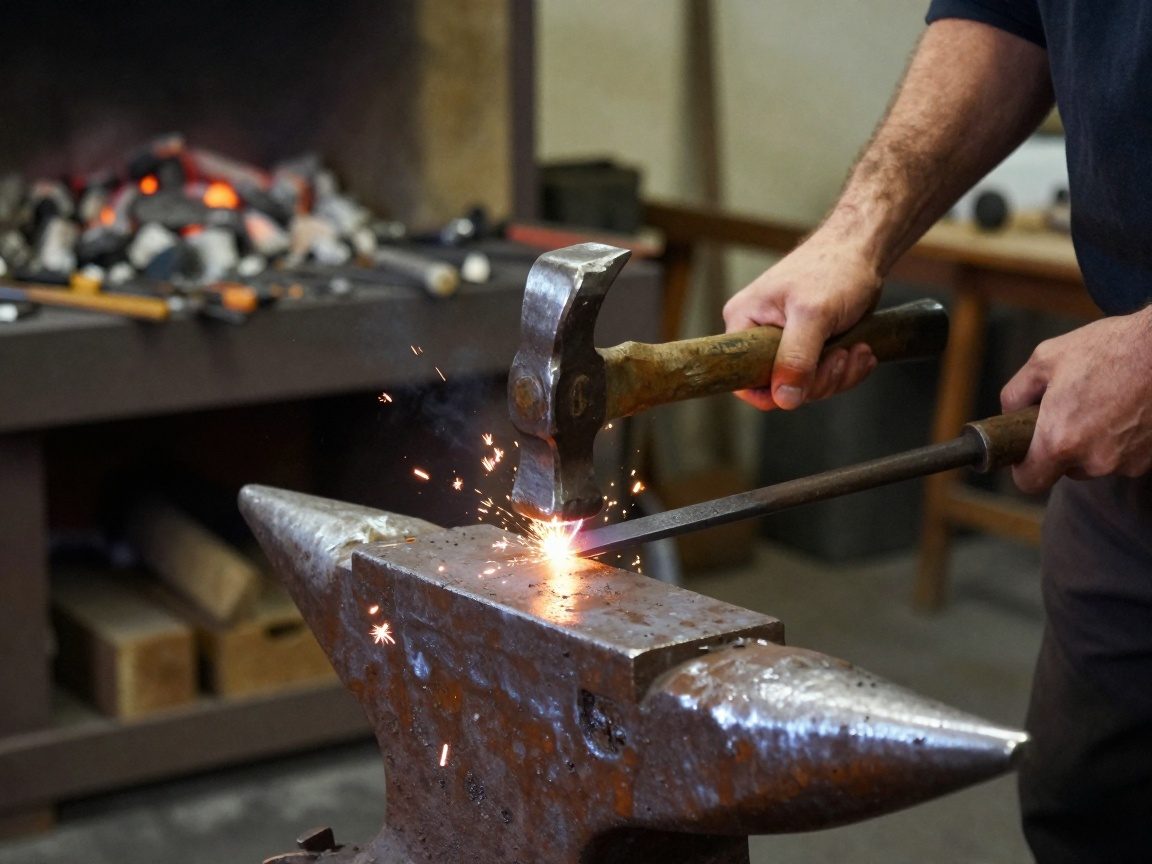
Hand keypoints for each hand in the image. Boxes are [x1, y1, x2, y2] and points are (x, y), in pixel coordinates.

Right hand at [722, 235, 882, 409]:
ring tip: (856, 349)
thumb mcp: (813, 314)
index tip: (805, 384)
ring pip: (805, 383)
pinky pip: (822, 375)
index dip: (772, 392)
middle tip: (842, 355)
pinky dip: (846, 369)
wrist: (864, 248)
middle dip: (819, 379)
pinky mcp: (808, 344)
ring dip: (838, 373)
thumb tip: (783, 399)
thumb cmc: (835, 267)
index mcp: (744, 322)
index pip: (742, 377)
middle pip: (779, 386)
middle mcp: (757, 333)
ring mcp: (784, 341)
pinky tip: (860, 350)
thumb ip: (796, 358)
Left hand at [1000, 306, 1151, 492]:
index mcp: (1060, 440)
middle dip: (1062, 445)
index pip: (1030, 482)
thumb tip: (1010, 415)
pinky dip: (1121, 438)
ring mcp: (1127, 462)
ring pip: (1096, 463)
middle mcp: (1094, 460)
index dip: (1024, 468)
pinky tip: (1126, 408)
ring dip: (1093, 442)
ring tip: (1104, 402)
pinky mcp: (1151, 459)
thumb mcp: (1044, 360)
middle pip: (1065, 470)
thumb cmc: (1108, 348)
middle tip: (1071, 409)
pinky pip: (1124, 456)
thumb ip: (1015, 394)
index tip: (1027, 451)